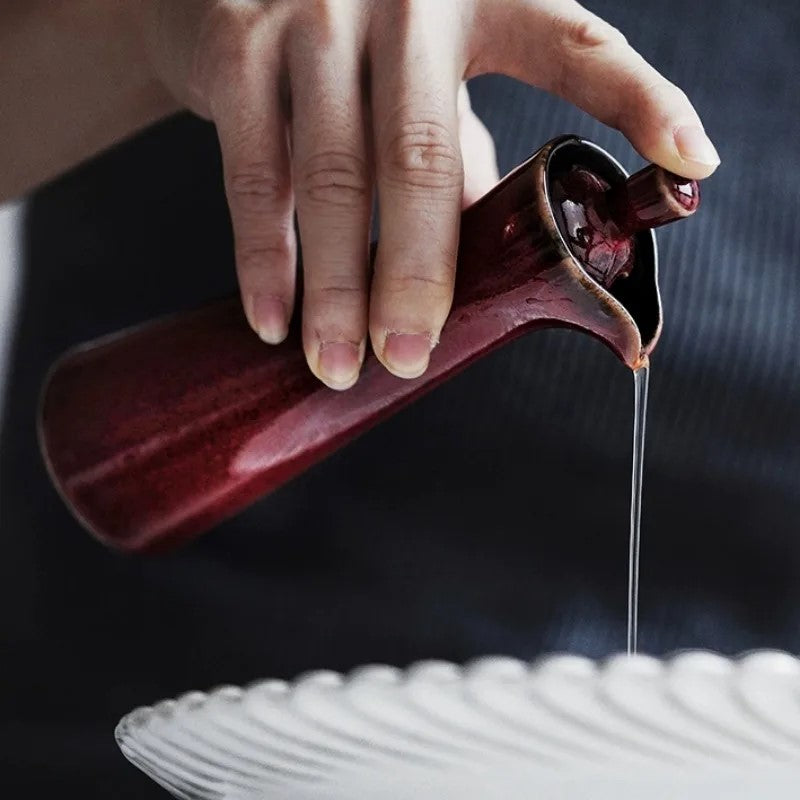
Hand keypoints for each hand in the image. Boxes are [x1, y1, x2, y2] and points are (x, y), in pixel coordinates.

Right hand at [141, 0, 718, 388]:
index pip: (574, 45)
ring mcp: (312, 18)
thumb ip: (457, 156)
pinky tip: (274, 319)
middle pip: (421, 156)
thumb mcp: (422, 79)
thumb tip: (490, 267)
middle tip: (408, 358)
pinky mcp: (236, 48)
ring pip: (331, 178)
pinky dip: (265, 258)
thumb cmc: (348, 48)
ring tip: (339, 366)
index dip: (636, 100)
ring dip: (335, 290)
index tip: (689, 160)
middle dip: (417, 274)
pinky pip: (253, 175)